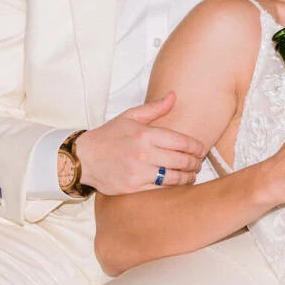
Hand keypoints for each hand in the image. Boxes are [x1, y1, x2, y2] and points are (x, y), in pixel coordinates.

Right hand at [73, 92, 207, 194]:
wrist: (83, 159)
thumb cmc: (108, 136)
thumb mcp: (129, 117)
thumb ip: (154, 108)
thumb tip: (173, 95)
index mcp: (145, 134)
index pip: (181, 141)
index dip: (196, 147)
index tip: (201, 150)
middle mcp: (143, 154)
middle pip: (182, 160)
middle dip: (195, 163)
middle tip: (198, 163)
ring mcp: (139, 172)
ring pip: (174, 177)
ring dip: (188, 177)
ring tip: (192, 175)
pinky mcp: (134, 188)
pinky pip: (161, 189)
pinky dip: (174, 187)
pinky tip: (177, 184)